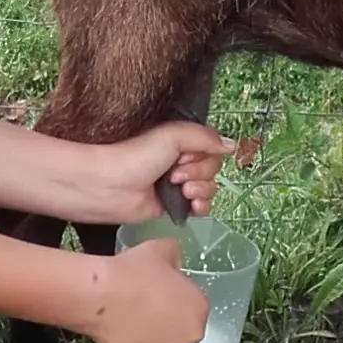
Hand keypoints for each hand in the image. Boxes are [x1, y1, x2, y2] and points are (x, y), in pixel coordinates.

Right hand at [81, 237, 210, 342]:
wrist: (100, 296)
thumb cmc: (130, 272)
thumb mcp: (160, 249)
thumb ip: (176, 254)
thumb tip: (175, 262)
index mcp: (200, 306)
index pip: (193, 305)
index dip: (175, 298)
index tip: (159, 294)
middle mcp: (193, 335)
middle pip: (184, 329)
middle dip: (170, 321)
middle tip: (146, 309)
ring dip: (158, 340)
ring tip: (135, 323)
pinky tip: (131, 340)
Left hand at [82, 121, 235, 223]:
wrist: (110, 187)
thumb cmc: (136, 156)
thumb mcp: (172, 136)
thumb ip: (204, 137)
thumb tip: (232, 145)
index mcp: (180, 141)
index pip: (211, 147)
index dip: (205, 154)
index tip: (186, 158)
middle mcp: (180, 160)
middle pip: (213, 168)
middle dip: (200, 172)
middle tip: (176, 175)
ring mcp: (178, 184)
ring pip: (210, 187)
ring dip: (202, 189)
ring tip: (181, 190)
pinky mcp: (174, 205)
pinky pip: (202, 206)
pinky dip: (202, 206)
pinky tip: (193, 205)